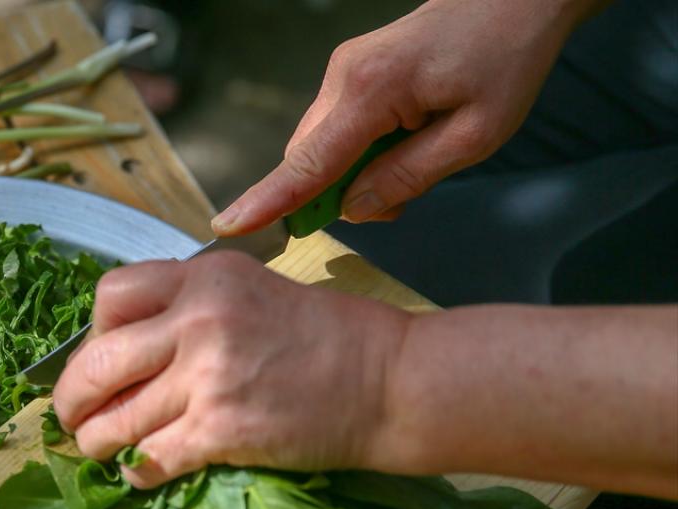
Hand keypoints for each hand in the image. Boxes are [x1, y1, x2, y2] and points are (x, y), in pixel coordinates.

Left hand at [51, 251, 410, 487]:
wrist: (390, 381)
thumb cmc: (329, 337)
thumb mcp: (252, 290)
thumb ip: (192, 307)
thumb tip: (130, 348)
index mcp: (204, 277)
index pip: (111, 296)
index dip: (93, 332)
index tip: (102, 357)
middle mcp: (198, 319)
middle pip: (96, 361)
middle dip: (71, 397)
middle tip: (71, 416)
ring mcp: (208, 376)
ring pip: (115, 419)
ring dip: (96, 442)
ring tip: (98, 449)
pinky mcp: (222, 430)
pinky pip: (151, 457)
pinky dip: (136, 471)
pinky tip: (139, 473)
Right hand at [211, 0, 596, 233]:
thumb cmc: (505, 57)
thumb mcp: (476, 135)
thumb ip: (408, 177)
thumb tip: (354, 208)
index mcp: (371, 90)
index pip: (307, 163)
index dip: (268, 201)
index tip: (228, 226)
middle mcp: (342, 77)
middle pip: (308, 159)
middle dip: (336, 194)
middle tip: (399, 201)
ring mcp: (342, 71)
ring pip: (321, 147)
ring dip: (352, 173)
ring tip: (416, 159)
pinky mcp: (351, 72)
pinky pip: (336, 129)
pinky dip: (358, 152)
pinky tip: (404, 142)